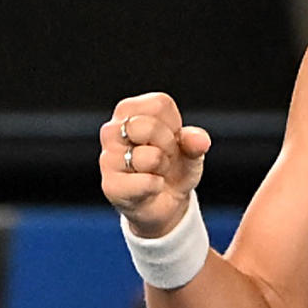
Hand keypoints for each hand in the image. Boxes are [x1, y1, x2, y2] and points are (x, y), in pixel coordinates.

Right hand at [99, 92, 211, 236]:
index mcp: (131, 111)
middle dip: (167, 145)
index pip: (159, 104)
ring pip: (148, 156)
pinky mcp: (110, 185)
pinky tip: (151, 187)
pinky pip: (146, 182)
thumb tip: (199, 140)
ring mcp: (108, 158)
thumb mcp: (191, 149)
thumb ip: (195, 140)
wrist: (166, 203)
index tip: (171, 137)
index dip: (175, 124)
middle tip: (164, 157)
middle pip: (147, 126)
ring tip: (156, 171)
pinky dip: (157, 186)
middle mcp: (112, 130)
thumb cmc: (174, 166)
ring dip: (162, 167)